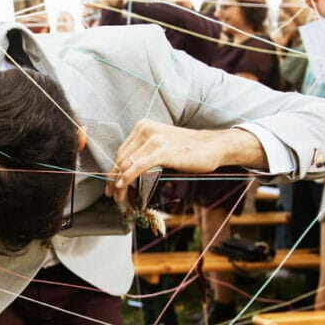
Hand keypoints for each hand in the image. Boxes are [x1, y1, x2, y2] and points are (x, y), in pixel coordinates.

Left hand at [105, 120, 263, 203]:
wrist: (213, 146)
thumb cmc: (189, 148)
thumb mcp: (162, 144)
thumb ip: (145, 151)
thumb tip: (128, 169)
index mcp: (143, 126)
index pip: (122, 150)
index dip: (113, 169)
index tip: (111, 183)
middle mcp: (145, 130)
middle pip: (121, 158)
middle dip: (112, 178)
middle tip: (111, 194)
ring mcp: (153, 140)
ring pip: (126, 163)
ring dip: (118, 183)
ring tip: (118, 197)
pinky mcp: (161, 152)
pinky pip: (137, 167)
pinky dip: (127, 178)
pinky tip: (123, 187)